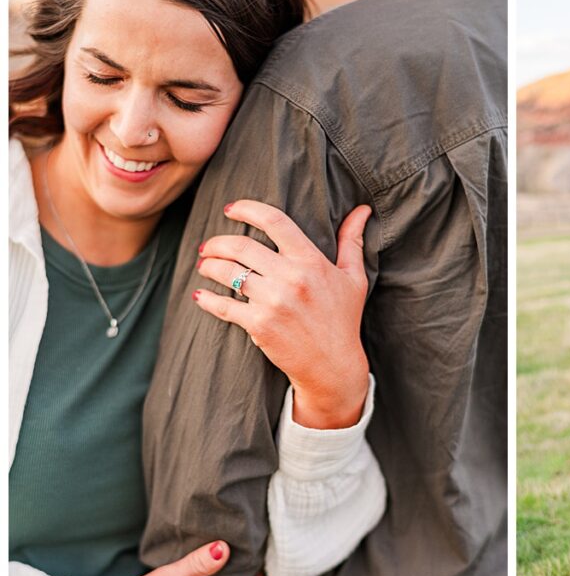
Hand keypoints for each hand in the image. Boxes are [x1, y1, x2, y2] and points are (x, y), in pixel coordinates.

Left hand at [194, 201, 371, 428]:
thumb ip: (352, 241)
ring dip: (209, 266)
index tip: (231, 209)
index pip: (274, 222)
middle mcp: (291, 278)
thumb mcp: (354, 278)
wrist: (333, 365)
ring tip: (205, 266)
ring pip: (227, 272)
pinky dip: (206, 299)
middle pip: (241, 246)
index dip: (247, 209)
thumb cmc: (344, 319)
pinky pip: (223, 306)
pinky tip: (201, 294)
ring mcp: (273, 302)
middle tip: (208, 246)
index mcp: (311, 261)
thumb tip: (362, 210)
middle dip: (217, 242)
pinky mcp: (259, 325)